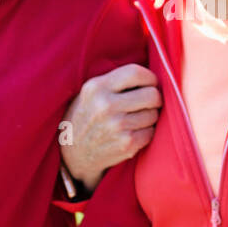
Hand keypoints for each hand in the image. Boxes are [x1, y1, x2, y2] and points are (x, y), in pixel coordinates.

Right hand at [59, 64, 160, 191]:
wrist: (73, 154)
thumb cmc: (87, 118)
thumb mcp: (90, 94)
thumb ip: (114, 82)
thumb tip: (149, 78)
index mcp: (97, 87)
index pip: (135, 72)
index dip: (149, 77)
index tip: (151, 83)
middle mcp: (106, 105)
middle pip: (151, 94)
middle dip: (154, 98)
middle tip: (148, 103)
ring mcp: (117, 126)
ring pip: (153, 114)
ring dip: (150, 117)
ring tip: (135, 119)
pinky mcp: (127, 144)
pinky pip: (151, 132)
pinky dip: (146, 132)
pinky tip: (133, 132)